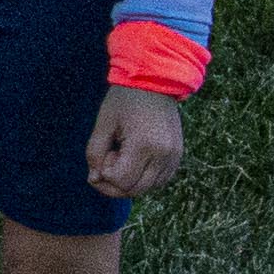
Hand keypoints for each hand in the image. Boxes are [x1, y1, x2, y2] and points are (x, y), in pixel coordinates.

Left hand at [86, 81, 189, 204]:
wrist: (154, 83)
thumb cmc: (124, 101)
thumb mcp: (103, 124)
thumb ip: (95, 153)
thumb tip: (95, 179)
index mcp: (144, 145)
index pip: (121, 181)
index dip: (104, 176)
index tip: (100, 156)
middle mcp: (164, 156)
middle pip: (135, 190)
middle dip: (114, 184)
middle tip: (107, 158)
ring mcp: (174, 157)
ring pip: (148, 188)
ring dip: (129, 182)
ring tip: (122, 156)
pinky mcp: (178, 157)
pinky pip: (160, 181)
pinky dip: (144, 179)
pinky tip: (133, 162)